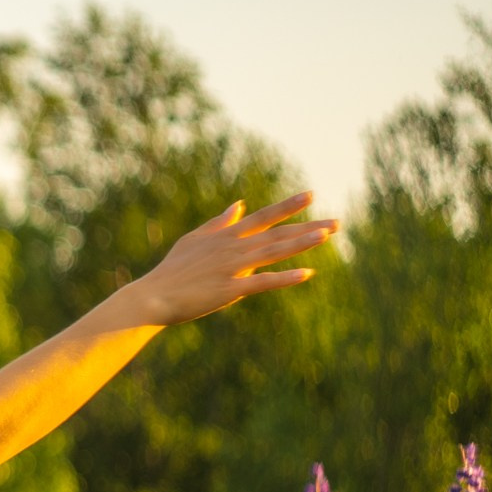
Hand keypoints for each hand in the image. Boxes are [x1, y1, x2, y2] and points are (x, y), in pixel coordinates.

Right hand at [123, 192, 336, 324]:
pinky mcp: (229, 289)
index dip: (287, 206)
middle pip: (276, 235)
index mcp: (226, 236)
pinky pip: (262, 282)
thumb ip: (220, 223)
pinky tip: (306, 273)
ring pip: (273, 253)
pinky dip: (284, 278)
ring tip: (326, 235)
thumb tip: (239, 204)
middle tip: (337, 222)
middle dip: (307, 227)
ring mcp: (232, 268)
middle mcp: (233, 248)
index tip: (311, 195)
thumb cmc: (173, 270)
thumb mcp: (195, 240)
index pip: (262, 217)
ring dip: (300, 244)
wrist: (154, 295)